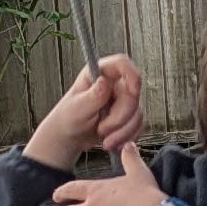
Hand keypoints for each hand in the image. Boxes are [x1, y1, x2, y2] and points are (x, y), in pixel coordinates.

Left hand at [25, 56, 144, 170]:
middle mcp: (113, 84)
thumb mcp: (77, 107)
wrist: (69, 136)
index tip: (133, 92)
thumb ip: (92, 96)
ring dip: (122, 131)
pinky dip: (127, 136)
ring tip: (105, 138)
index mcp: (99, 74)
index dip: (132, 75)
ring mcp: (121, 100)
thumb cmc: (68, 117)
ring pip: (137, 113)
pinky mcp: (127, 115)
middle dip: (120, 118)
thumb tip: (104, 82)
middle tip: (102, 128)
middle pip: (132, 95)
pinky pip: (138, 125)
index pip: (121, 63)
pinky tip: (113, 141)